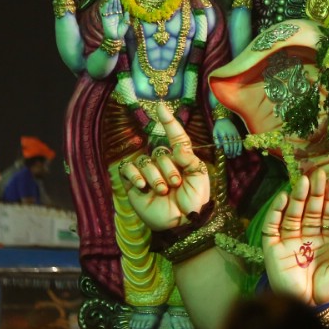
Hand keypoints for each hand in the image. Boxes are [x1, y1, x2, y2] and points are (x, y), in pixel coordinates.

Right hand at [100, 0, 128, 39]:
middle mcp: (114, 16)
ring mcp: (109, 17)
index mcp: (119, 17)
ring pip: (109, 8)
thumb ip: (127, 18)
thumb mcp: (126, 24)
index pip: (118, 8)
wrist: (115, 38)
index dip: (119, 4)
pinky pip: (105, 12)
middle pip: (114, 7)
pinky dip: (106, 7)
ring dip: (110, 3)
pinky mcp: (105, 19)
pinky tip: (107, 3)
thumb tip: (127, 11)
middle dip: (114, 2)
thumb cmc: (121, 32)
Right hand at [118, 107, 211, 230]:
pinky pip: (128, 169)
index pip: (175, 136)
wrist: (184, 222)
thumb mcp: (199, 176)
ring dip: (156, 176)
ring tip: (163, 191)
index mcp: (181, 158)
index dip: (169, 122)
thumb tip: (175, 146)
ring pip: (145, 161)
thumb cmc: (195, 199)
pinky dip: (135, 175)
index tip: (161, 107)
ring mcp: (148, 172)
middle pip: (160, 152)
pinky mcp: (134, 184)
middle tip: (176, 185)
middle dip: (169, 169)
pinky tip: (143, 186)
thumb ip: (188, 157)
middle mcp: (164, 162)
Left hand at [213, 117, 241, 158]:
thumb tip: (218, 148)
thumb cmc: (218, 127)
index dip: (227, 149)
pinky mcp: (237, 133)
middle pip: (232, 144)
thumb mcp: (214, 132)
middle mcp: (230, 134)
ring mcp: (234, 133)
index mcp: (223, 134)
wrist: (224, 119)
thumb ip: (216, 140)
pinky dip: (240, 147)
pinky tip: (239, 152)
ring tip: (234, 156)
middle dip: (232, 151)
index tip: (227, 154)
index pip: (226, 143)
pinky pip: (240, 141)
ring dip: (236, 150)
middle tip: (231, 157)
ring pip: (236, 143)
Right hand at [262, 170, 328, 305]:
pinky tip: (283, 198)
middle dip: (315, 192)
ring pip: (293, 214)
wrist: (306, 308)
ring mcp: (290, 241)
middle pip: (311, 210)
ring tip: (303, 180)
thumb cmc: (326, 291)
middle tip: (319, 173)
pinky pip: (273, 227)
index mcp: (326, 240)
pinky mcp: (273, 248)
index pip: (328, 214)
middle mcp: (308, 237)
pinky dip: (276, 212)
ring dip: (297, 197)